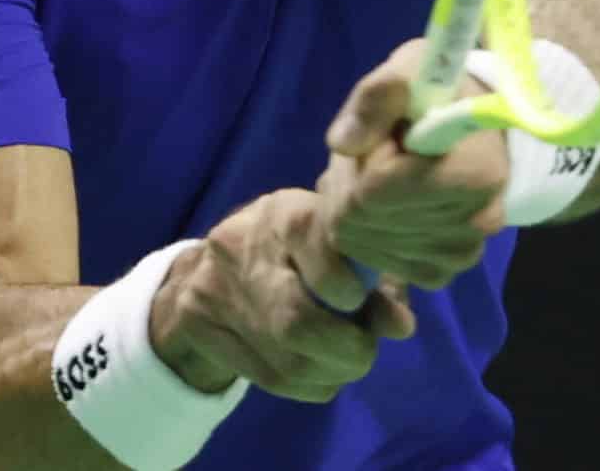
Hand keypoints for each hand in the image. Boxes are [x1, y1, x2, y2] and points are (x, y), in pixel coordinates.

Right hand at [148, 188, 415, 404]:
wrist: (207, 269)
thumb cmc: (293, 252)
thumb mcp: (334, 248)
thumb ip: (375, 280)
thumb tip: (400, 325)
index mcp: (282, 214)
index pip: (309, 238)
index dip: (343, 281)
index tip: (357, 298)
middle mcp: (240, 246)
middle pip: (295, 320)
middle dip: (346, 348)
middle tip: (363, 348)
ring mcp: (213, 289)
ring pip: (287, 361)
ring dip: (332, 372)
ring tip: (343, 360)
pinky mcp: (199, 325)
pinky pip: (271, 379)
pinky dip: (309, 384)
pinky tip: (316, 369)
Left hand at [316, 38, 508, 290]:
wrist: (467, 123)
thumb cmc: (437, 92)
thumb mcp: (408, 70)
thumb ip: (375, 98)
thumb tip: (343, 144)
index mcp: (476, 172)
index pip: (377, 189)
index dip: (366, 157)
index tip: (386, 134)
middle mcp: (477, 221)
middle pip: (365, 218)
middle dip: (351, 182)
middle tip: (374, 152)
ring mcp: (461, 252)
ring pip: (364, 243)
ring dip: (354, 207)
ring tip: (379, 173)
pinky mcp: (443, 270)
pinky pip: (378, 262)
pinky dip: (367, 235)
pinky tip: (382, 204)